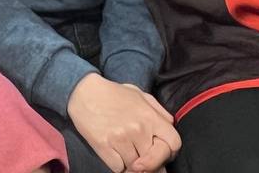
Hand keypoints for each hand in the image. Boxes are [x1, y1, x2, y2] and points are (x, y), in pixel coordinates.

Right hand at [66, 73, 180, 172]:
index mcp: (150, 116)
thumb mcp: (141, 95)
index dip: (170, 152)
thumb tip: (170, 127)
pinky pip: (118, 169)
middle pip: (155, 161)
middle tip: (145, 161)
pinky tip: (116, 153)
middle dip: (152, 163)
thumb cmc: (114, 94)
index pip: (174, 143)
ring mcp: (120, 139)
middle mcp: (137, 129)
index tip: (163, 153)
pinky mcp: (104, 146)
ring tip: (127, 152)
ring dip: (133, 164)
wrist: (84, 92)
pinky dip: (118, 165)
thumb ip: (159, 112)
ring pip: (136, 167)